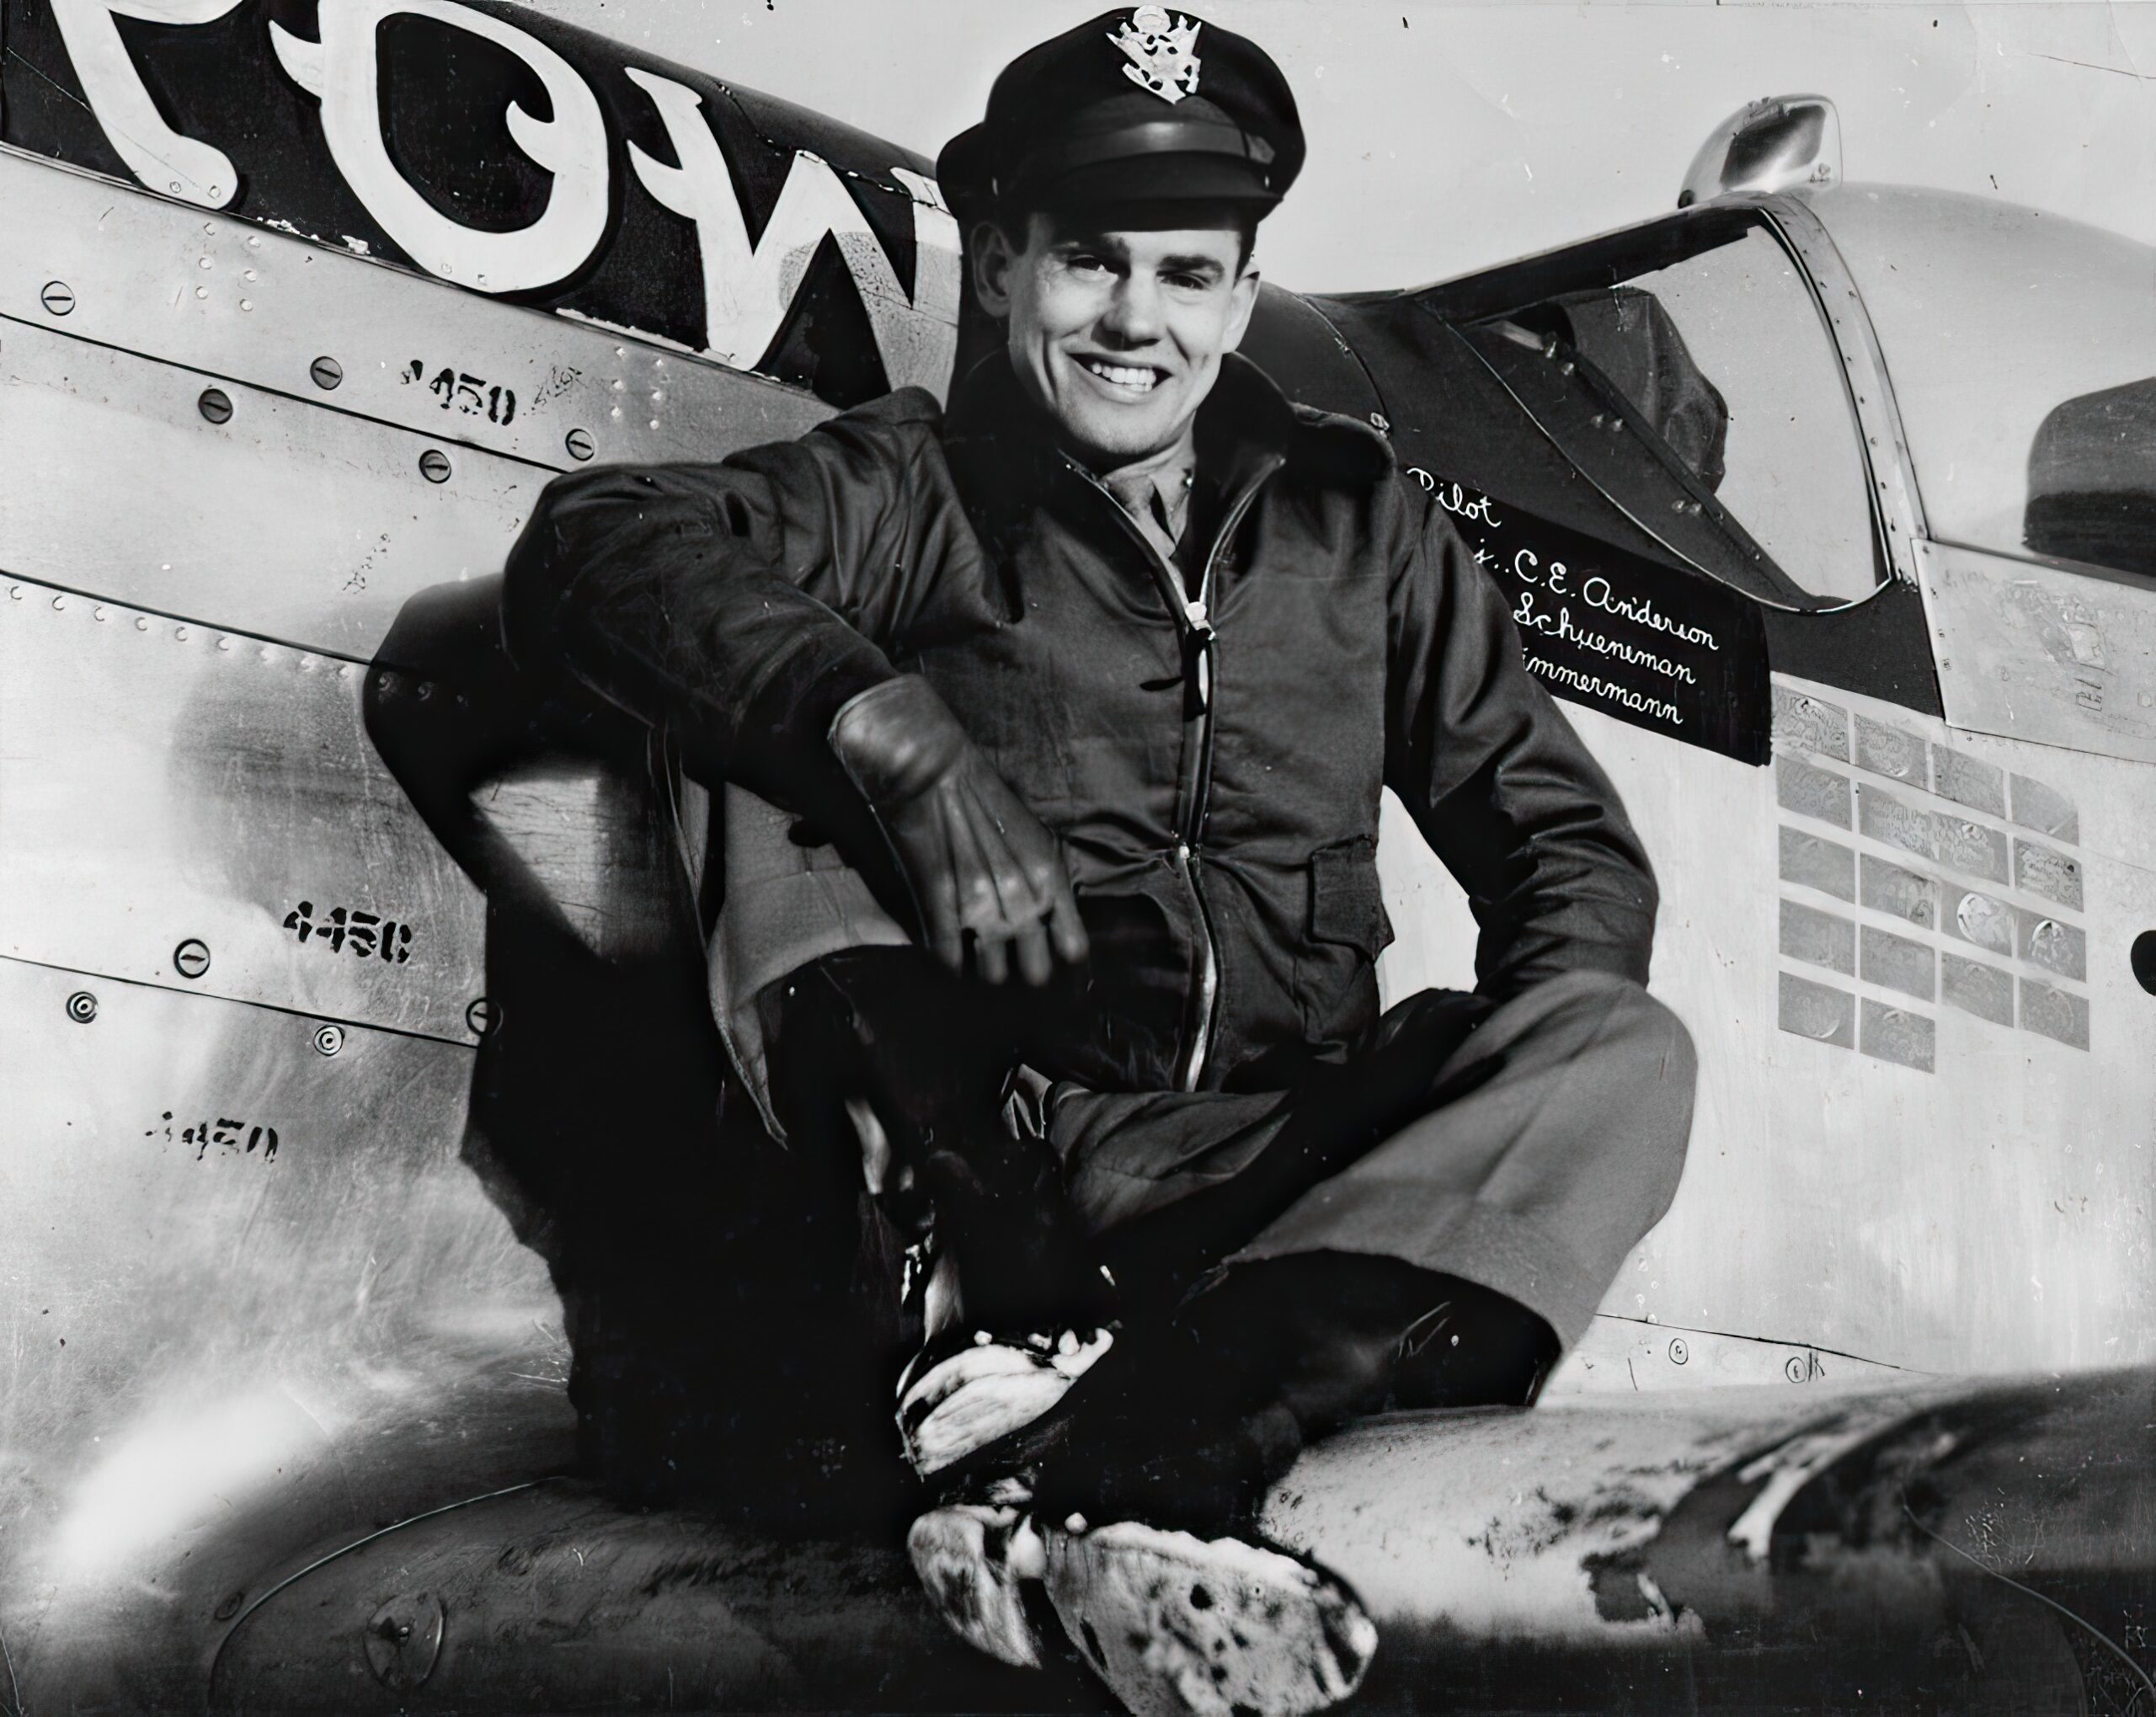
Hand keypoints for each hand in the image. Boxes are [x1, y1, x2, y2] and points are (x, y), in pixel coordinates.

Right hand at [830, 676, 1088, 983]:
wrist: (932, 774)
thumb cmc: (988, 801)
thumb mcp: (1039, 838)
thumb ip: (1053, 885)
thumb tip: (1058, 930)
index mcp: (1051, 881)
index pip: (1073, 949)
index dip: (1060, 951)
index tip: (1046, 945)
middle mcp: (1022, 900)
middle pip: (1036, 972)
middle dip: (1024, 963)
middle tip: (1008, 948)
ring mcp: (980, 910)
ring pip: (994, 975)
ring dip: (986, 964)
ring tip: (976, 945)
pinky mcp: (939, 911)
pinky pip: (951, 961)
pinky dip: (950, 958)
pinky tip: (948, 942)